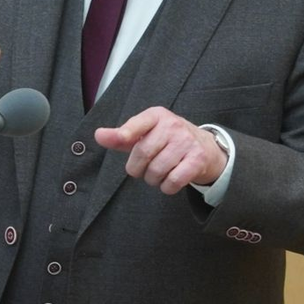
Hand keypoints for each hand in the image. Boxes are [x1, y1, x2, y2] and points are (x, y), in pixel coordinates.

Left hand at [94, 107, 227, 194]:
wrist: (204, 147)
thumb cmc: (167, 141)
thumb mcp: (144, 134)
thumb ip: (120, 137)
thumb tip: (98, 135)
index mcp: (156, 116)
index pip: (140, 123)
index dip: (128, 131)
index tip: (122, 137)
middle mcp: (173, 126)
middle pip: (143, 153)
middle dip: (137, 169)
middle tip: (142, 169)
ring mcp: (187, 142)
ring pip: (157, 170)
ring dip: (152, 179)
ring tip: (157, 173)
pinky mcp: (198, 159)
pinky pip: (173, 181)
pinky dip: (166, 187)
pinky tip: (169, 180)